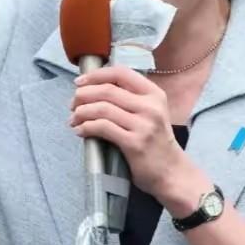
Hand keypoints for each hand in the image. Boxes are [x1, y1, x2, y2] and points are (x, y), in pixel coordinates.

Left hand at [70, 66, 199, 202]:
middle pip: (108, 90)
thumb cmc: (156, 142)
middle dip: (83, 95)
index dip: (96, 75)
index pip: (121, 73)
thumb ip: (130, 99)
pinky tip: (80, 130)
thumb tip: (94, 90)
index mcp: (154, 94)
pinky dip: (86, 127)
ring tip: (73, 119)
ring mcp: (144, 125)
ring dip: (81, 112)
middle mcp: (150, 106)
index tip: (79, 82)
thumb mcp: (152, 113)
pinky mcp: (134, 143)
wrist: (171, 171)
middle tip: (72, 104)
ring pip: (102, 108)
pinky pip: (103, 128)